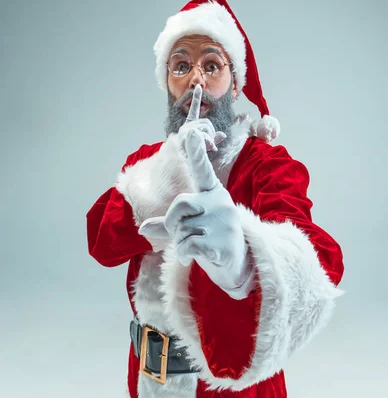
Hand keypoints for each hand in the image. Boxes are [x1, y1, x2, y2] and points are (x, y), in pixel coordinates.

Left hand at [138, 87, 253, 294]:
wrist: (236, 264)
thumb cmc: (210, 239)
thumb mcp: (189, 227)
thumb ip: (166, 225)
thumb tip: (142, 228)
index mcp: (213, 193)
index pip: (203, 171)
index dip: (197, 153)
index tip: (192, 133)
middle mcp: (220, 202)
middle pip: (180, 204)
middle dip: (173, 223)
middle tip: (182, 235)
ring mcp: (224, 222)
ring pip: (182, 229)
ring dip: (180, 243)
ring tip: (194, 247)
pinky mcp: (224, 243)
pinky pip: (189, 245)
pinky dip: (184, 254)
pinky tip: (191, 257)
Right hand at [177, 84, 226, 153]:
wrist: (184, 164)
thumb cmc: (193, 155)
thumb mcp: (206, 145)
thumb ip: (213, 139)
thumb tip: (223, 135)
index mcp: (189, 126)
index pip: (194, 110)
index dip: (197, 98)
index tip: (199, 87)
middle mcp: (186, 126)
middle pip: (206, 122)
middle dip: (212, 133)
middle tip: (212, 146)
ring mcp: (186, 130)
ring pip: (206, 127)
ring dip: (211, 138)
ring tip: (209, 148)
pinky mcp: (188, 134)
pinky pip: (205, 133)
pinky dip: (210, 142)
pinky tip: (210, 149)